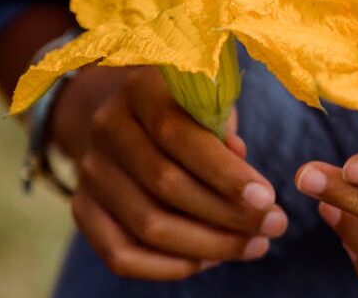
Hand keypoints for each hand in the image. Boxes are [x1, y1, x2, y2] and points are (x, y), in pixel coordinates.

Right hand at [54, 66, 287, 279]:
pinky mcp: (83, 209)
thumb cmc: (186, 108)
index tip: (267, 198)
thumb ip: (225, 129)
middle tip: (274, 226)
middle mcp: (107, 128)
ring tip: (255, 245)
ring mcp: (89, 171)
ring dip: (210, 245)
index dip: (225, 172)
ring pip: (148, 226)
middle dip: (229, 214)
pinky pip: (121, 255)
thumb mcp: (208, 101)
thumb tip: (242, 167)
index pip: (179, 136)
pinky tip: (211, 260)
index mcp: (140, 90)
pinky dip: (170, 267)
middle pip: (166, 185)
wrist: (127, 114)